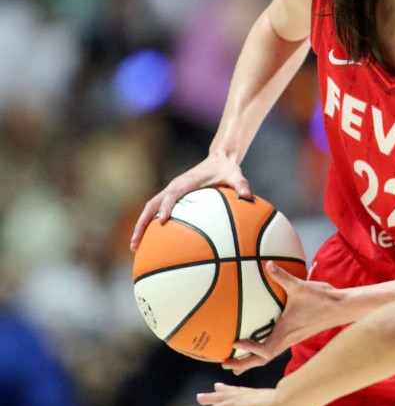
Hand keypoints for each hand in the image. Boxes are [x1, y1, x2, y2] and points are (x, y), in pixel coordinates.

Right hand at [130, 154, 251, 250]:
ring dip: (141, 226)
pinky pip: (157, 211)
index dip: (166, 206)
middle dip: (142, 223)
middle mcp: (174, 187)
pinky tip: (152, 243)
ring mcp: (171, 192)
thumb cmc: (226, 169)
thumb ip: (241, 184)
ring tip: (135, 247)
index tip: (162, 221)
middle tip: (136, 243)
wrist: (219, 159)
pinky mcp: (173, 197)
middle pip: (151, 205)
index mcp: (186, 182)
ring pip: (150, 209)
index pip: (172, 195)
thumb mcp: (236, 174)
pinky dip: (150, 225)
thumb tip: (248, 195)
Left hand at [184, 383, 317, 405]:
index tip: (235, 390)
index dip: (241, 393)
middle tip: (213, 389)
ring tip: (198, 398)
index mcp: (265, 400)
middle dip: (223, 392)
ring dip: (208, 401)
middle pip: (234, 393)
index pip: (250, 395)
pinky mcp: (238, 405)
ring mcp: (244, 399)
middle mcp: (252, 396)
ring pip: (221, 401)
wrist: (294, 402)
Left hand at [224, 262, 354, 375]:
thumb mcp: (300, 287)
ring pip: (268, 355)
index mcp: (286, 333)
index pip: (265, 350)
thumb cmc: (322, 299)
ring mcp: (291, 339)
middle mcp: (287, 340)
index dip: (250, 350)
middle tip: (224, 363)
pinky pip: (275, 348)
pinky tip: (257, 342)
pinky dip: (262, 350)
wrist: (342, 307)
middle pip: (262, 360)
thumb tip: (268, 264)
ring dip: (252, 360)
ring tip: (236, 362)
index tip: (236, 343)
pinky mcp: (295, 336)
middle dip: (243, 364)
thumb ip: (282, 276)